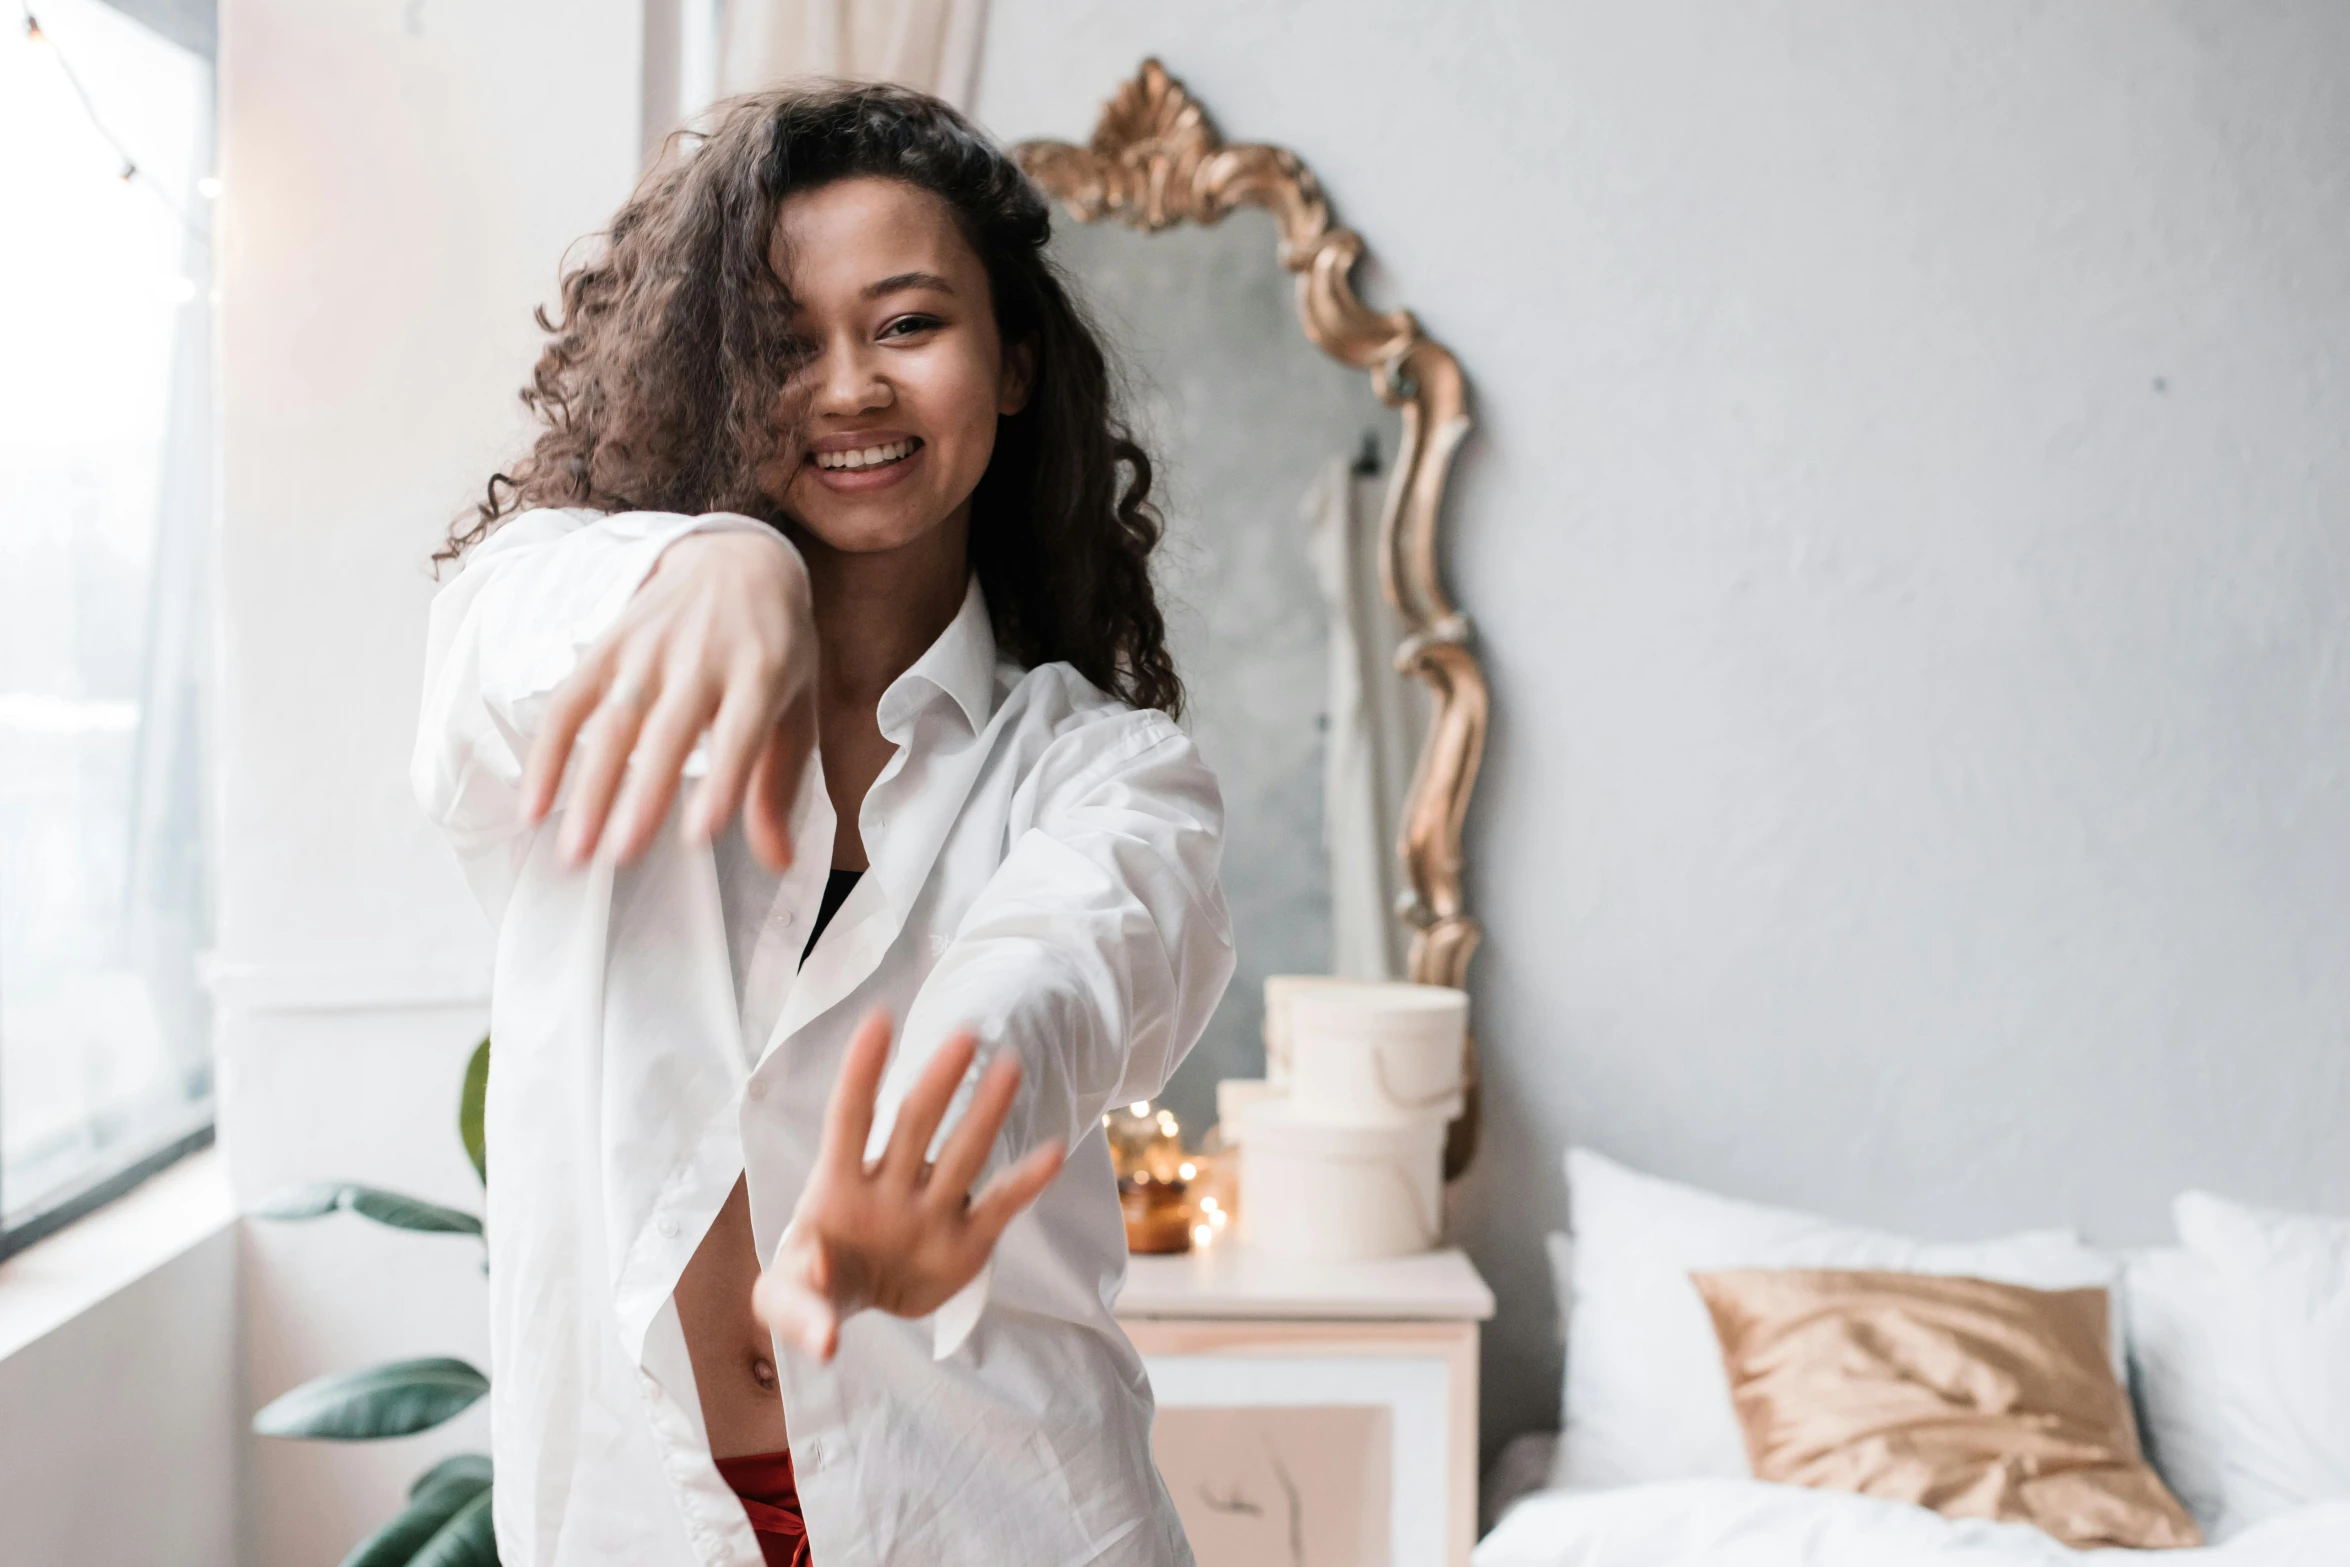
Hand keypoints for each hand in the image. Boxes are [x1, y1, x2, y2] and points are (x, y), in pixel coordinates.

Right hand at [521, 527, 814, 868]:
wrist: (737, 559)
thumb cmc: (775, 650)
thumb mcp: (795, 706)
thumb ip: (780, 784)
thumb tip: (780, 862)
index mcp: (762, 671)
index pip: (740, 731)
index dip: (721, 781)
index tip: (700, 835)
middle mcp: (702, 656)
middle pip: (667, 731)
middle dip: (641, 795)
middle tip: (620, 858)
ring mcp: (649, 648)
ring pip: (613, 721)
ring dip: (588, 787)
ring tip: (573, 850)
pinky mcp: (608, 645)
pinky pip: (570, 701)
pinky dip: (548, 753)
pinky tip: (534, 807)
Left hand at [753, 1009, 1064, 1362]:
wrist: (858, 1303)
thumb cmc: (816, 1280)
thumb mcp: (785, 1297)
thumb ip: (795, 1304)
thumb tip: (822, 1304)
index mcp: (837, 1184)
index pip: (849, 1119)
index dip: (862, 1072)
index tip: (879, 1021)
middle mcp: (888, 1185)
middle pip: (912, 1126)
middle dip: (937, 1084)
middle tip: (964, 1035)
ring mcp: (929, 1210)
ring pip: (959, 1156)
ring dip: (984, 1114)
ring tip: (1011, 1067)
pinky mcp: (964, 1243)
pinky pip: (996, 1208)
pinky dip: (1023, 1184)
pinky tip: (1053, 1152)